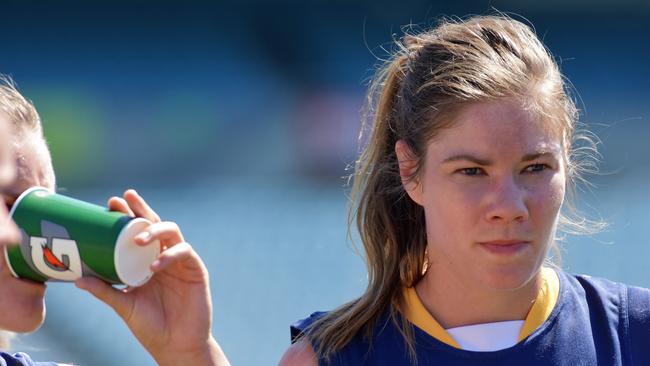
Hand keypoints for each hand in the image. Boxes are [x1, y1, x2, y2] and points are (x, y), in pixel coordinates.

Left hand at [75, 189, 229, 365]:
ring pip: (172, 232)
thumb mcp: (124, 305)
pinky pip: (184, 252)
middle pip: (155, 223)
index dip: (127, 215)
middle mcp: (164, 256)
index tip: (111, 203)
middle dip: (141, 209)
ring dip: (155, 230)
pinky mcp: (195, 269)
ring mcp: (180, 261)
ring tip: (138, 239)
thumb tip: (78, 279)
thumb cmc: (150, 326)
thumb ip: (105, 291)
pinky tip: (156, 265)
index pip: (137, 231)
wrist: (175, 345)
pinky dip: (170, 255)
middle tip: (125, 199)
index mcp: (147, 260)